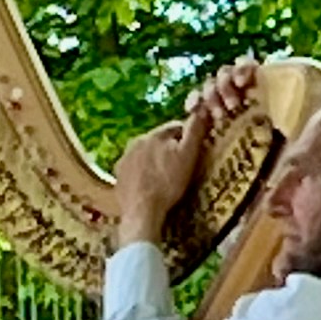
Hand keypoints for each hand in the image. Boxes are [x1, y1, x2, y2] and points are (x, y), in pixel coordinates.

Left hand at [111, 63, 257, 246]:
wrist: (142, 210)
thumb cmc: (168, 183)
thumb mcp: (188, 156)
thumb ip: (195, 131)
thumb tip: (202, 108)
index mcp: (155, 134)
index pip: (176, 127)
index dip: (188, 138)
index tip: (193, 151)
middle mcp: (137, 140)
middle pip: (159, 140)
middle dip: (170, 148)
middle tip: (180, 167)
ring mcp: (125, 157)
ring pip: (146, 152)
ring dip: (155, 159)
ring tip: (165, 177)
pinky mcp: (118, 173)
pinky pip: (134, 167)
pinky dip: (142, 172)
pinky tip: (150, 184)